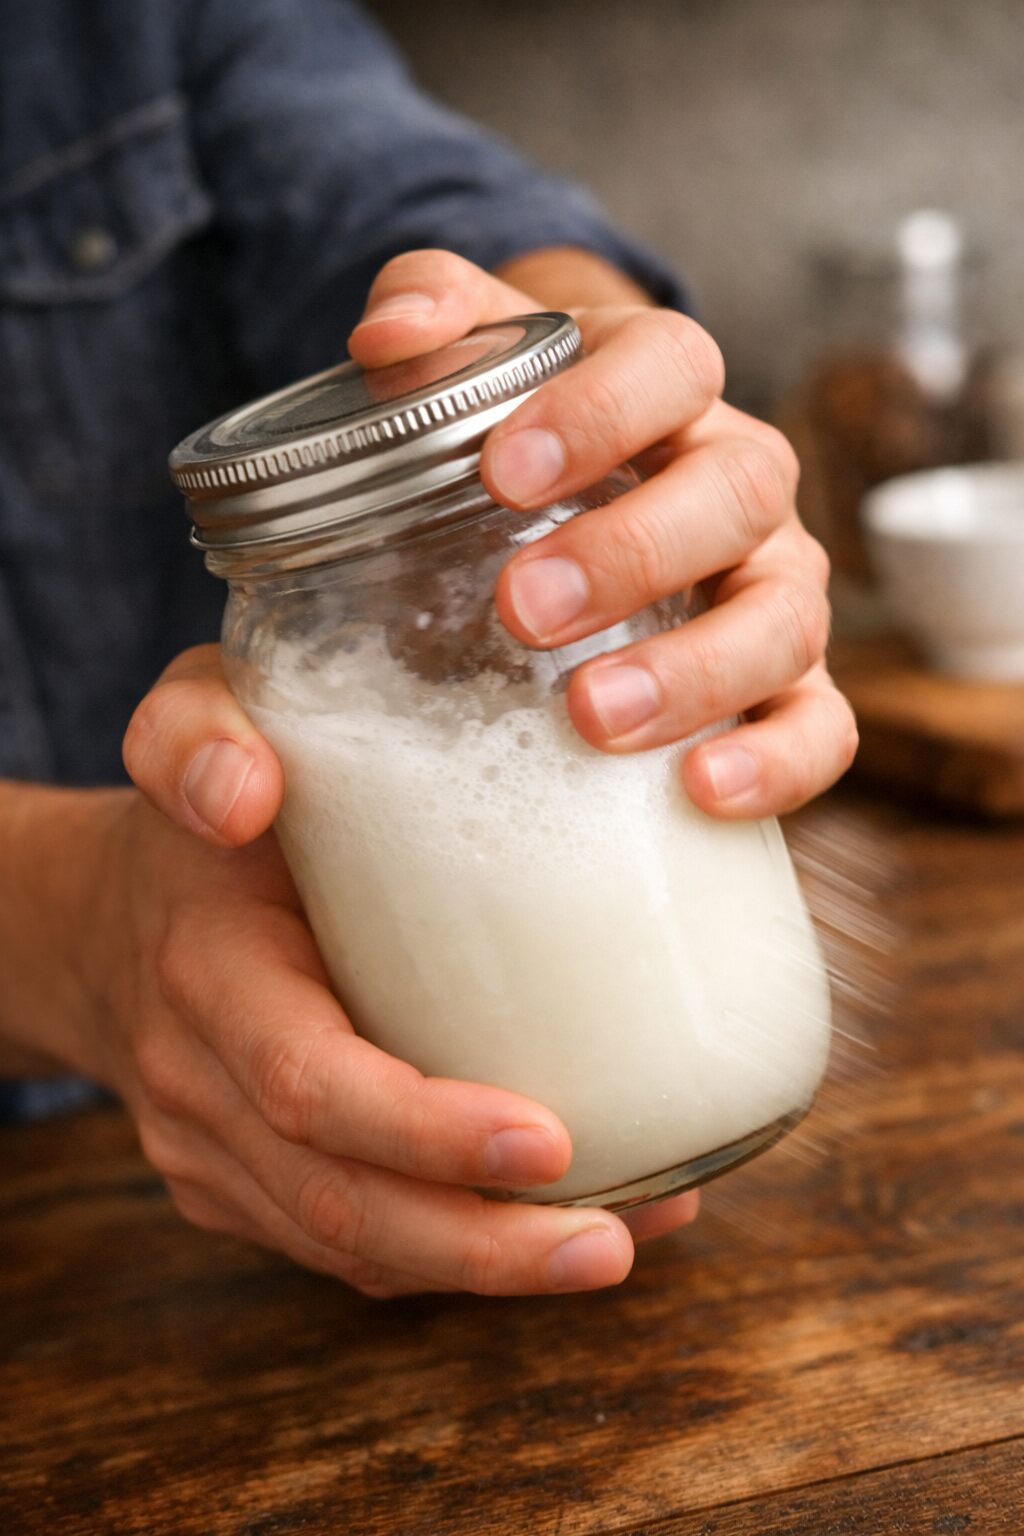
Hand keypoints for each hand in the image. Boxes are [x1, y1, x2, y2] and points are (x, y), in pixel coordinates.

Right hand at [119, 648, 697, 1296]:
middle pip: (340, 1204)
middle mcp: (203, 1086)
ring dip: (488, 1264)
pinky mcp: (245, 1190)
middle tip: (611, 1242)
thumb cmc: (194, 823)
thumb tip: (245, 788)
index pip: (309, 1082)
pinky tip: (565, 1229)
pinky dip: (456, 1253)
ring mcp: (218, 1155)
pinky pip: (350, 1248)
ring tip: (620, 1243)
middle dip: (479, 1241)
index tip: (547, 1138)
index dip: (423, 1129)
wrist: (106, 925)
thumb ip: (197, 732)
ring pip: (351, 1248)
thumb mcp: (187, 728)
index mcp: (209, 975)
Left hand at [349, 248, 856, 815]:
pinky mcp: (792, 687)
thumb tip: (386, 339)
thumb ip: (429, 311)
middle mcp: (739, 482)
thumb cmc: (519, 438)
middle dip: (634, 553)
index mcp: (667, 390)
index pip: (672, 365)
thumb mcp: (473, 359)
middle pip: (738, 494)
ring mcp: (775, 588)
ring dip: (695, 671)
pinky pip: (820, 726)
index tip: (503, 472)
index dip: (602, 412)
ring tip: (592, 718)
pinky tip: (698, 792)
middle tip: (523, 610)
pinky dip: (777, 761)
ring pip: (784, 620)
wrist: (575, 513)